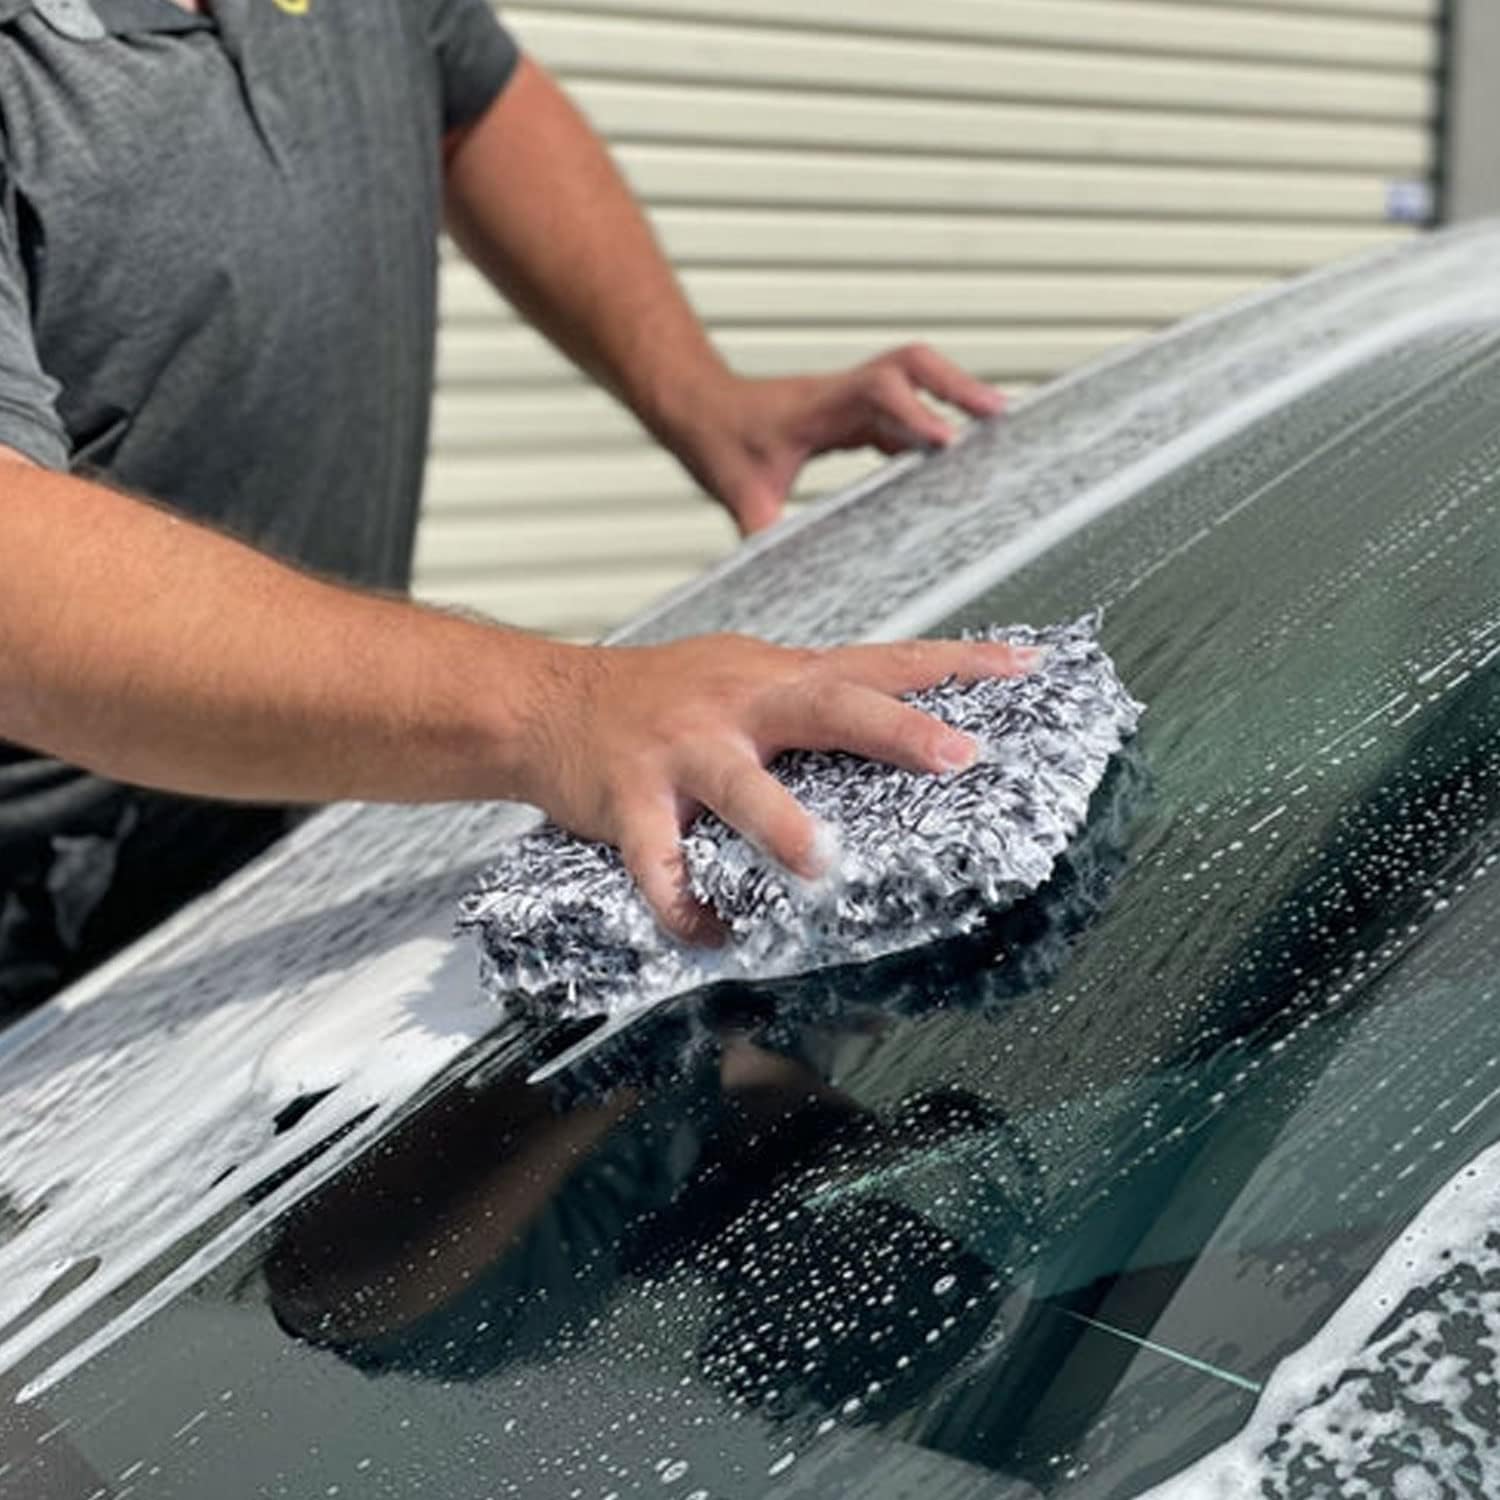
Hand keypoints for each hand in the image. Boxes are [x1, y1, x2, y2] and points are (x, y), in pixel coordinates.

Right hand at [517, 634, 1043, 942]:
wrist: (544, 702)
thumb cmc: (656, 697)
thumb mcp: (738, 676)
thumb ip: (808, 698)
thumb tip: (896, 729)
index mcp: (773, 675)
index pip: (877, 660)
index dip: (951, 662)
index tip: (1022, 665)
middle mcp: (736, 702)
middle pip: (827, 704)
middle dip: (896, 728)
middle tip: (958, 754)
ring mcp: (681, 749)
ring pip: (738, 782)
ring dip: (782, 823)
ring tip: (822, 864)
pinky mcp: (629, 800)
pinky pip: (658, 860)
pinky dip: (681, 901)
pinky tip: (708, 933)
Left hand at [671, 345, 1004, 536]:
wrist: (697, 407)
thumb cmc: (717, 439)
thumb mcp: (739, 491)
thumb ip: (762, 532)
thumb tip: (776, 583)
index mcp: (819, 406)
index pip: (879, 392)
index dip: (916, 412)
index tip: (948, 442)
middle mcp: (842, 394)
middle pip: (913, 368)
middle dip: (958, 387)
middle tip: (1001, 416)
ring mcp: (850, 399)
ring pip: (914, 383)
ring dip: (955, 398)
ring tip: (999, 426)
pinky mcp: (853, 413)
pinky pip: (901, 411)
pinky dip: (930, 426)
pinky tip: (953, 455)